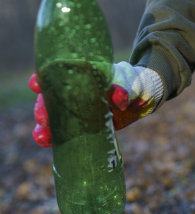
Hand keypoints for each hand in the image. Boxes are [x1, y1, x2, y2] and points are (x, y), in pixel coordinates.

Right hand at [29, 62, 163, 145]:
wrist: (140, 98)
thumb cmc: (133, 84)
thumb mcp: (130, 83)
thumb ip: (124, 88)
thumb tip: (120, 97)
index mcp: (80, 72)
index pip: (56, 72)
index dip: (43, 78)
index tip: (36, 84)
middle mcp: (72, 89)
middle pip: (50, 96)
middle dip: (43, 107)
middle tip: (43, 118)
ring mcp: (74, 107)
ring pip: (53, 115)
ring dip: (44, 126)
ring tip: (41, 137)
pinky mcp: (79, 124)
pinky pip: (62, 130)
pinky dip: (52, 136)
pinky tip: (45, 142)